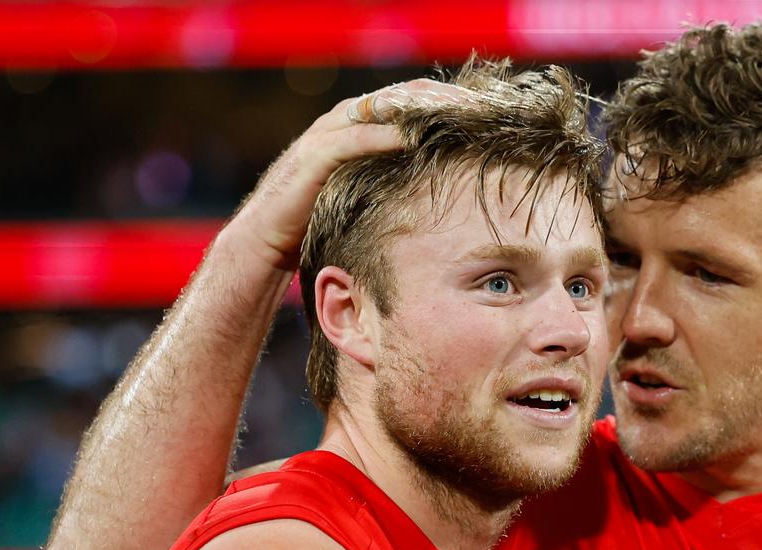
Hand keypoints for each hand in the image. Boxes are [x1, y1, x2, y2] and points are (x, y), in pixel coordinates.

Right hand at [223, 79, 473, 269]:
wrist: (269, 243)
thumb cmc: (324, 219)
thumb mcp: (373, 194)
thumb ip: (401, 179)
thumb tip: (451, 187)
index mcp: (365, 125)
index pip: (418, 100)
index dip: (454, 102)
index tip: (492, 112)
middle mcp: (348, 120)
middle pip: (408, 95)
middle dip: (448, 98)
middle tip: (487, 107)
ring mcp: (330, 133)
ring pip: (383, 108)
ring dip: (423, 108)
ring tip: (461, 113)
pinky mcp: (315, 155)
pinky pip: (355, 137)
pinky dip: (385, 134)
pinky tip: (415, 138)